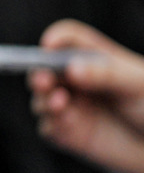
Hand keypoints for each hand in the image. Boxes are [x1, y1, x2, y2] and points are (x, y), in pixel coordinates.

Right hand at [30, 19, 143, 172]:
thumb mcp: (138, 84)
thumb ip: (106, 75)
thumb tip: (72, 68)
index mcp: (95, 60)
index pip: (68, 40)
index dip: (55, 39)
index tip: (48, 46)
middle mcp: (78, 81)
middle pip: (44, 69)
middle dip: (39, 73)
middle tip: (43, 80)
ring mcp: (71, 107)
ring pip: (41, 99)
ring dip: (44, 100)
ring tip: (60, 103)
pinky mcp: (69, 133)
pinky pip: (48, 128)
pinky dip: (52, 123)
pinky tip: (68, 122)